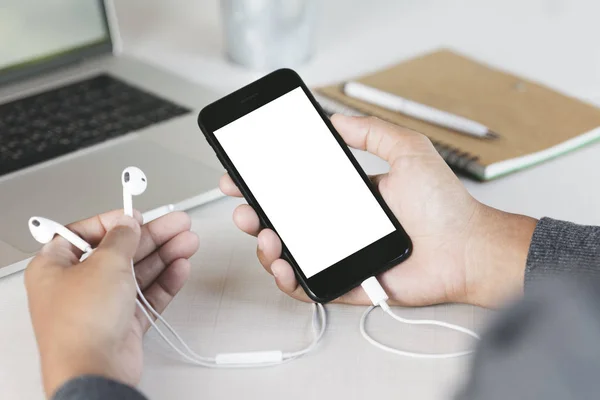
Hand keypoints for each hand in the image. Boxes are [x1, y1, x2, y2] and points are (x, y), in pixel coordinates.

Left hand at [25, 210, 198, 396]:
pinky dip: (165, 282)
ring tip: (187, 241)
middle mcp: (76, 286)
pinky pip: (146, 297)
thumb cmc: (80, 324)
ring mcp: (101, 306)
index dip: (113, 222)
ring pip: (137, 274)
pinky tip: (180, 267)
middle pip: (120, 252)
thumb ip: (121, 238)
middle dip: (152, 237)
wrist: (95, 369)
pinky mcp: (122, 324)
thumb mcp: (104, 263)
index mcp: (56, 267)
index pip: (84, 233)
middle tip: (176, 224)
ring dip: (164, 256)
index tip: (136, 215)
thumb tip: (127, 223)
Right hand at [221, 114, 536, 307]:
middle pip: (282, 222)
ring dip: (266, 247)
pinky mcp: (347, 282)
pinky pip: (309, 286)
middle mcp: (337, 225)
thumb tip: (336, 119)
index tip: (243, 175)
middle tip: (244, 209)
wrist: (467, 248)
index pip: (295, 189)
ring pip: (288, 255)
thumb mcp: (408, 151)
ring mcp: (340, 255)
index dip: (265, 184)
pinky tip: (284, 267)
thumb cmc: (445, 205)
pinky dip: (288, 280)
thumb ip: (372, 131)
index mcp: (346, 196)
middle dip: (253, 215)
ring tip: (267, 236)